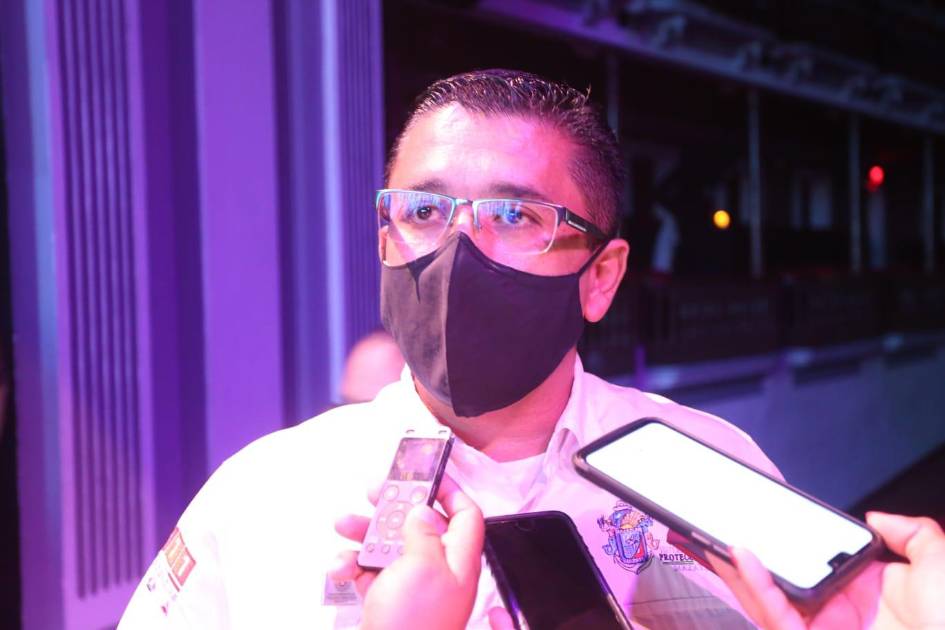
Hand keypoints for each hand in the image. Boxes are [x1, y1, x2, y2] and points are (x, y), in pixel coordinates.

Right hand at [331, 476, 484, 629]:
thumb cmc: (413, 623)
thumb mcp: (423, 566)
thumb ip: (424, 533)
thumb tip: (423, 512)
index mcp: (459, 561)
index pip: (467, 516)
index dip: (451, 491)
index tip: (428, 472)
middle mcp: (439, 573)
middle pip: (421, 526)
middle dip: (395, 507)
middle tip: (373, 491)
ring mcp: (412, 589)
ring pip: (390, 547)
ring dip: (365, 534)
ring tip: (343, 523)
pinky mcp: (387, 603)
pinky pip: (370, 574)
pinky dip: (353, 567)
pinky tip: (339, 567)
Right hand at [710, 512, 944, 628]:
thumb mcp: (937, 563)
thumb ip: (912, 533)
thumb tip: (879, 517)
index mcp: (866, 592)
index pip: (817, 561)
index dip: (790, 539)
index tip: (770, 516)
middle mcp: (839, 612)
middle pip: (781, 581)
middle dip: (750, 556)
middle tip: (725, 527)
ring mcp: (822, 629)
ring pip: (767, 598)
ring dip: (738, 568)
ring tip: (717, 536)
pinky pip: (775, 613)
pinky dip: (755, 584)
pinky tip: (742, 556)